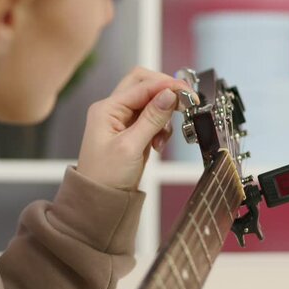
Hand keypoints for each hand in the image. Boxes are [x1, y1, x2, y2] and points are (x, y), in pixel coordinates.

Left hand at [77, 67, 198, 190]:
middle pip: (144, 85)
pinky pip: (151, 119)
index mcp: (106, 109)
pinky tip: (158, 145)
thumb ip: (151, 118)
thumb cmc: (105, 178)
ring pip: (151, 102)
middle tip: (184, 104)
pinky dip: (160, 128)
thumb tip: (169, 94)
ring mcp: (122, 121)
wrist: (100, 202)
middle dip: (165, 93)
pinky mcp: (131, 133)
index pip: (141, 85)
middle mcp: (113, 110)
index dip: (167, 86)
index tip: (188, 93)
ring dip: (163, 116)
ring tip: (161, 139)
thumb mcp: (131, 147)